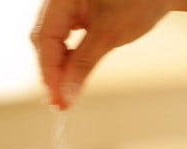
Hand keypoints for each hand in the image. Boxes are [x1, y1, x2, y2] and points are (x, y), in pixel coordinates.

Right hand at [31, 0, 170, 109]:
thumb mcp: (110, 34)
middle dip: (52, 72)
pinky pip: (66, 39)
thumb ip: (84, 63)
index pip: (45, 37)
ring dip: (60, 68)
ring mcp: (69, 6)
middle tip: (60, 102)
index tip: (57, 98)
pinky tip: (72, 74)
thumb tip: (67, 94)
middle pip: (45, 40)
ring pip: (54, 41)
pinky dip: (69, 58)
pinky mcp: (79, 14)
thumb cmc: (141, 0)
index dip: (49, 72)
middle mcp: (60, 0)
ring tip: (66, 94)